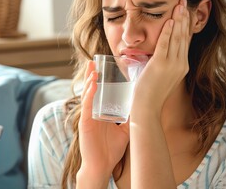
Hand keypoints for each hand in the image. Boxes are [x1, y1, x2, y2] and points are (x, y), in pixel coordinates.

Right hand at [77, 60, 129, 178]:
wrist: (103, 166)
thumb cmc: (111, 149)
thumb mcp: (124, 130)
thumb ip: (129, 118)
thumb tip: (140, 107)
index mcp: (100, 112)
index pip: (98, 92)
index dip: (99, 79)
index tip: (102, 66)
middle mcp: (92, 112)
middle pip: (91, 89)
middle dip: (91, 74)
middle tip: (94, 60)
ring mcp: (88, 116)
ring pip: (87, 94)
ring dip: (90, 80)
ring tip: (93, 68)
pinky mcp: (85, 123)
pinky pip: (87, 105)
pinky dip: (89, 94)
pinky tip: (93, 84)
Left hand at [132, 0, 189, 116]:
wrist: (147, 107)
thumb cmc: (151, 92)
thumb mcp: (163, 75)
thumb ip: (164, 62)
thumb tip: (159, 50)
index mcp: (182, 66)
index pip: (186, 41)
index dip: (187, 24)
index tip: (187, 11)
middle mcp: (181, 64)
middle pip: (184, 36)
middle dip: (185, 17)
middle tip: (185, 1)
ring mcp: (172, 65)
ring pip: (177, 37)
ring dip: (179, 19)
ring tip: (180, 4)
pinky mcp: (160, 65)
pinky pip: (165, 44)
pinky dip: (168, 31)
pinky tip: (171, 19)